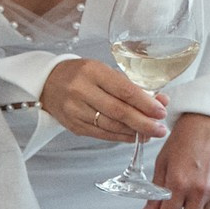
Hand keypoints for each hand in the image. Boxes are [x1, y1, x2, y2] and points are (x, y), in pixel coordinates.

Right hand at [40, 58, 166, 142]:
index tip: (161, 111)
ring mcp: (76, 110)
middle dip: (143, 123)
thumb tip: (160, 100)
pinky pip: (102, 134)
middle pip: (118, 111)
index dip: (145, 103)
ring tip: (150, 134)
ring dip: (134, 132)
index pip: (124, 90)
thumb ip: (131, 86)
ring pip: (111, 126)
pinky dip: (120, 137)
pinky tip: (133, 136)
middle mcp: (81, 90)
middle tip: (161, 129)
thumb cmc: (81, 74)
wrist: (48, 82)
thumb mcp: (104, 71)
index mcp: (93, 71)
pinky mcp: (74, 126)